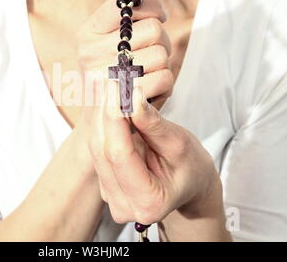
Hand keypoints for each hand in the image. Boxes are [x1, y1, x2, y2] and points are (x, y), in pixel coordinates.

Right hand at [75, 0, 172, 113]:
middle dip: (160, 40)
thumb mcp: (112, 38)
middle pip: (153, 29)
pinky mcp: (124, 100)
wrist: (101, 119)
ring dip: (163, 64)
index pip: (128, 3)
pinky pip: (165, 77)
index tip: (157, 16)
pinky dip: (165, 83)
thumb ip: (125, 8)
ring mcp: (105, 77)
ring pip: (162, 54)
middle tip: (151, 52)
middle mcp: (90, 52)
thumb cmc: (113, 72)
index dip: (151, 6)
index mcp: (87, 32)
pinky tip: (151, 88)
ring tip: (148, 73)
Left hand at [88, 84, 223, 225]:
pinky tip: (110, 104)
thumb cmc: (190, 167)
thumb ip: (153, 125)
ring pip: (96, 147)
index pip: (119, 154)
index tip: (117, 87)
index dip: (114, 118)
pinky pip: (98, 148)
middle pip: (103, 150)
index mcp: (147, 203)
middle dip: (106, 112)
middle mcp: (122, 206)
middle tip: (113, 80)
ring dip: (102, 115)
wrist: (189, 183)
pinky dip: (103, 124)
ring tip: (112, 87)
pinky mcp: (105, 182)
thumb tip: (132, 98)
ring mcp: (110, 195)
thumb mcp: (179, 144)